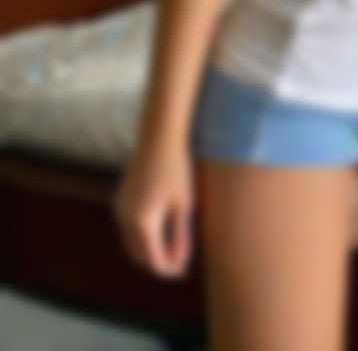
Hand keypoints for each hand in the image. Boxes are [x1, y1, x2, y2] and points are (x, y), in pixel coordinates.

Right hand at [112, 142, 194, 278]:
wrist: (158, 138)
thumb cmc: (177, 169)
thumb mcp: (184, 205)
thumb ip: (180, 236)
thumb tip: (179, 263)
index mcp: (143, 223)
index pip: (153, 260)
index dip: (168, 270)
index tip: (183, 273)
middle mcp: (125, 219)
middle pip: (139, 256)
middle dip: (157, 263)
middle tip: (179, 266)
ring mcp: (119, 209)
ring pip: (132, 243)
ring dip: (148, 251)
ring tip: (172, 251)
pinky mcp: (120, 200)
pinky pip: (128, 229)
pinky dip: (142, 237)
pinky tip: (160, 233)